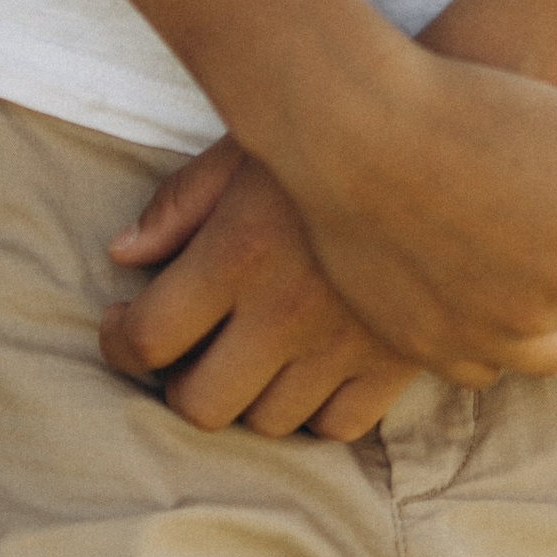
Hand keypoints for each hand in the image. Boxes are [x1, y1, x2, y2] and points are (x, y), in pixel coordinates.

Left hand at [101, 144, 421, 439]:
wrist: (437, 138)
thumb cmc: (329, 131)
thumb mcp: (244, 146)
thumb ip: (179, 203)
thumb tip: (122, 254)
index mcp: (237, 252)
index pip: (150, 337)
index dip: (119, 342)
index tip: (120, 327)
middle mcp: (284, 311)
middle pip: (201, 403)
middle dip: (177, 384)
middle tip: (181, 353)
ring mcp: (342, 344)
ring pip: (269, 421)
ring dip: (247, 397)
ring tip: (245, 356)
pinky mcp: (395, 360)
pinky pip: (338, 425)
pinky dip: (315, 409)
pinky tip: (307, 369)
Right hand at [267, 41, 556, 385]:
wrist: (356, 129)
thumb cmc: (474, 110)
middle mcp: (542, 317)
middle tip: (523, 190)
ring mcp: (480, 339)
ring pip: (539, 343)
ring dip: (535, 302)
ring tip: (494, 234)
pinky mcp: (425, 348)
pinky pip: (479, 362)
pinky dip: (481, 328)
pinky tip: (456, 267)